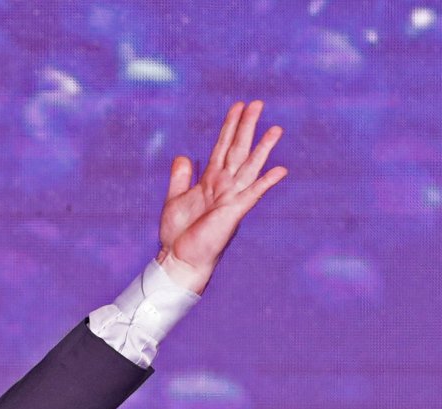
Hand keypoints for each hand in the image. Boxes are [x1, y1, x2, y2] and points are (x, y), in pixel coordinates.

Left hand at [157, 100, 286, 293]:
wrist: (179, 258)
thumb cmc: (179, 233)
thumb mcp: (174, 198)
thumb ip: (180, 177)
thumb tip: (183, 156)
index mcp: (210, 181)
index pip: (222, 147)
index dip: (229, 127)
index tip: (238, 107)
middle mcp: (224, 185)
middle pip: (238, 150)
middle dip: (246, 127)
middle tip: (257, 103)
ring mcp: (231, 197)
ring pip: (249, 167)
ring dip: (262, 148)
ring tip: (276, 129)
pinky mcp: (234, 212)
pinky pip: (253, 194)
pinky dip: (265, 182)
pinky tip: (280, 170)